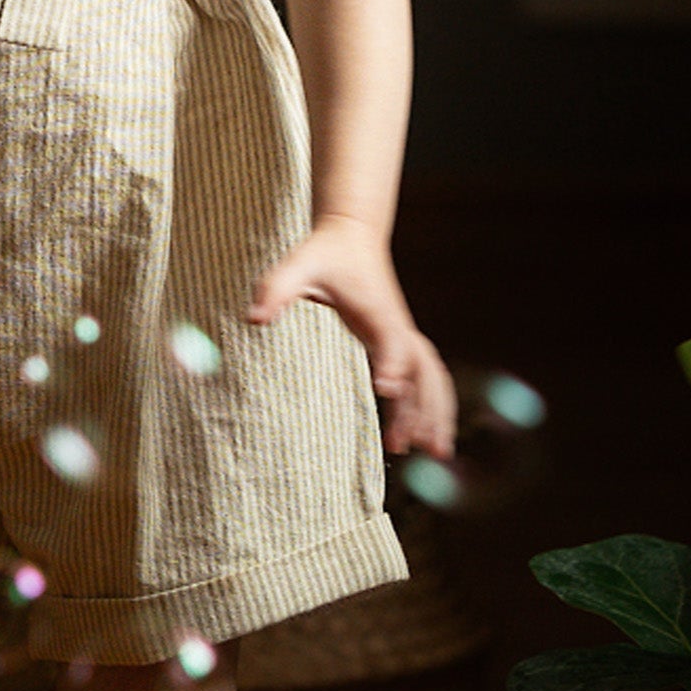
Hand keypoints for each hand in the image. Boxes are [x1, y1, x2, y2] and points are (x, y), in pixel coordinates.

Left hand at [250, 216, 456, 457]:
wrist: (352, 237)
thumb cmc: (324, 253)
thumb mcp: (298, 265)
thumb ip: (276, 289)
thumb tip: (253, 318)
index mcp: (376, 309)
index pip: (391, 338)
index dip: (391, 361)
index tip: (386, 389)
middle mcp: (397, 325)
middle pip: (420, 369)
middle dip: (421, 406)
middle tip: (411, 444)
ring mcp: (403, 336)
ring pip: (431, 378)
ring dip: (437, 413)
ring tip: (437, 453)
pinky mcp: (401, 344)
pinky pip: (425, 379)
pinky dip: (433, 406)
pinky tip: (426, 437)